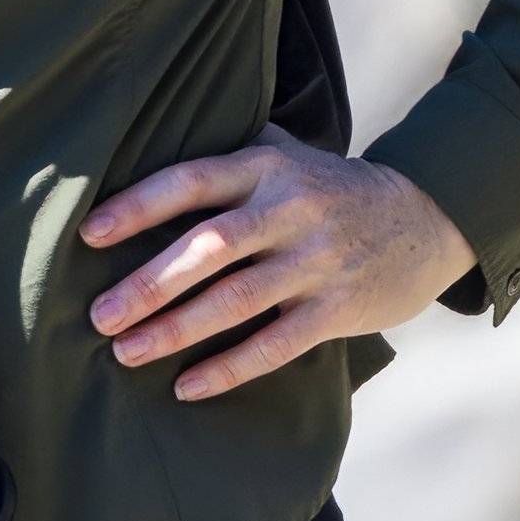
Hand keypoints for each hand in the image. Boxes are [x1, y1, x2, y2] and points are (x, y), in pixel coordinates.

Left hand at [83, 129, 474, 399]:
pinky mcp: (339, 307)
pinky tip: (188, 386)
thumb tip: (154, 134)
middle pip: (209, 247)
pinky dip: (230, 367)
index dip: (139, 206)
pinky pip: (277, 343)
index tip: (89, 234)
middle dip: (149, 284)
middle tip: (99, 315)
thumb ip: (234, 149)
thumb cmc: (336, 190)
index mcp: (268, 167)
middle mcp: (290, 210)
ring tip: (126, 352)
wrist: (430, 218)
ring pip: (237, 300)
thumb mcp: (292, 154)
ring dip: (177, 330)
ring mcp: (317, 261)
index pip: (192, 181)